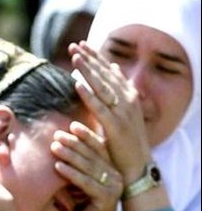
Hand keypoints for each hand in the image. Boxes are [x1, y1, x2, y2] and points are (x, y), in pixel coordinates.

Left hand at [51, 121, 122, 210]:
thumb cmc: (81, 204)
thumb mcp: (79, 180)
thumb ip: (77, 163)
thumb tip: (60, 141)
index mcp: (112, 168)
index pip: (99, 147)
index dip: (86, 135)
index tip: (71, 125)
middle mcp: (116, 175)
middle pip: (93, 154)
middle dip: (74, 143)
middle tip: (57, 135)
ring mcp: (113, 187)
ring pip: (89, 166)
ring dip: (70, 155)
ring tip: (54, 146)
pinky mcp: (106, 198)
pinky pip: (86, 182)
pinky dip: (71, 173)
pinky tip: (57, 166)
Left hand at [69, 41, 151, 183]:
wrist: (136, 165)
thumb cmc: (124, 140)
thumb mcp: (120, 112)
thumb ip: (114, 90)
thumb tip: (110, 67)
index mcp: (127, 96)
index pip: (109, 71)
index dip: (95, 57)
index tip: (81, 44)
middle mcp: (127, 100)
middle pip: (105, 75)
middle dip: (89, 59)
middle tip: (74, 45)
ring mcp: (122, 113)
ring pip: (102, 87)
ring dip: (88, 71)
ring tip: (75, 58)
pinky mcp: (115, 127)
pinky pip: (99, 108)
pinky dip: (89, 95)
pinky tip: (77, 84)